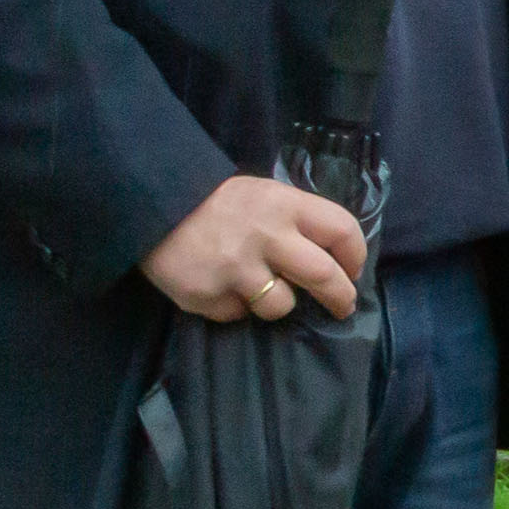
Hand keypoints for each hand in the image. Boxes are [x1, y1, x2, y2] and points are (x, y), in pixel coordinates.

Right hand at [142, 173, 365, 321]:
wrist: (154, 206)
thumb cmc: (219, 203)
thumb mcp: (264, 195)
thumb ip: (298, 221)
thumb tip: (336, 259)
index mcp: (285, 205)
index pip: (342, 230)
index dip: (355, 256)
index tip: (353, 271)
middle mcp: (266, 236)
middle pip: (324, 277)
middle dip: (341, 297)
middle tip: (343, 307)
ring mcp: (235, 269)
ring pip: (282, 305)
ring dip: (278, 302)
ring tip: (260, 288)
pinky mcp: (207, 295)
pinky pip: (238, 313)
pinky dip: (235, 306)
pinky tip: (220, 285)